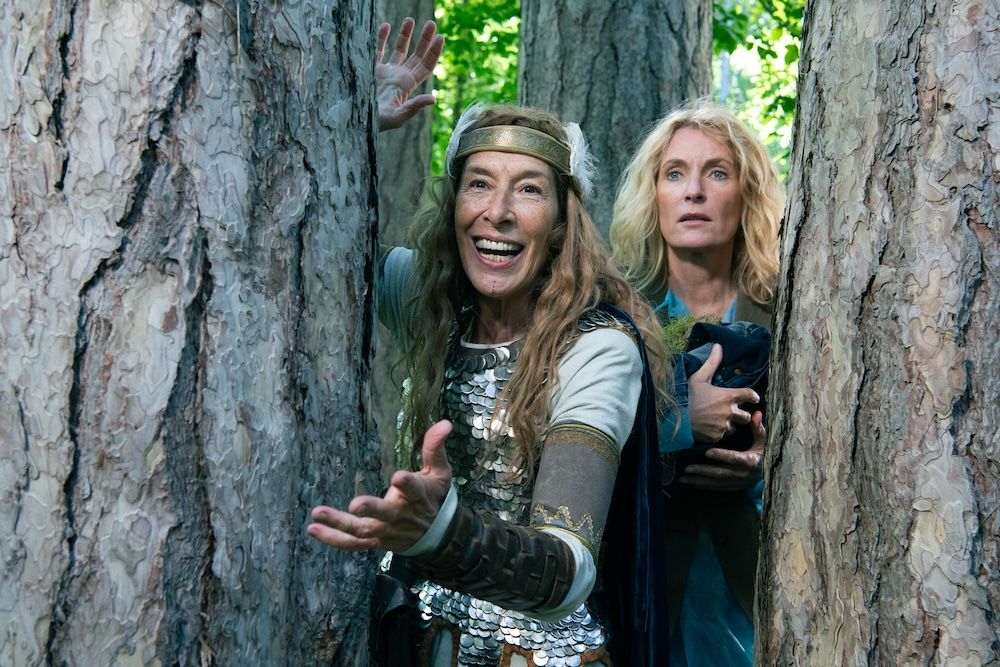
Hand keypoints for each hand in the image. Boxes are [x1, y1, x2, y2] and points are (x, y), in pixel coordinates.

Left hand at [307, 419, 452, 551]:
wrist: (439, 536)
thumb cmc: (435, 497)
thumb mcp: (440, 472)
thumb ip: (435, 448)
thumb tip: (445, 423)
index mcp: (418, 496)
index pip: (413, 489)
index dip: (406, 484)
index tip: (398, 477)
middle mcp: (400, 516)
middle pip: (384, 514)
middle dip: (370, 509)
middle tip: (354, 504)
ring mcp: (386, 531)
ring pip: (362, 530)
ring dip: (339, 524)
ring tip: (317, 513)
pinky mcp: (376, 541)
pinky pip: (353, 544)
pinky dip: (333, 539)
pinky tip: (313, 529)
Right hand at [375, 18, 443, 130]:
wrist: (355, 121)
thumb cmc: (377, 123)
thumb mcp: (398, 117)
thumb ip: (414, 107)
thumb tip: (433, 99)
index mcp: (407, 86)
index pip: (425, 66)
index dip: (433, 53)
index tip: (440, 38)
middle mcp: (399, 77)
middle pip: (416, 55)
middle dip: (424, 40)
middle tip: (432, 23)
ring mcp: (385, 73)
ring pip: (399, 50)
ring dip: (405, 35)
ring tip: (410, 19)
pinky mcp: (370, 70)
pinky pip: (378, 51)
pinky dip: (382, 38)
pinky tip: (386, 25)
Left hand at [681, 411, 764, 490]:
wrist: (769, 475)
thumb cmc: (764, 455)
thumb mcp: (764, 442)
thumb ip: (758, 429)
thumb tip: (756, 414)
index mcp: (750, 461)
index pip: (734, 458)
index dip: (721, 455)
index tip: (706, 452)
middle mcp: (742, 475)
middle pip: (720, 473)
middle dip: (702, 471)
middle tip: (687, 467)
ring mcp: (736, 483)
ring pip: (715, 483)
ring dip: (698, 481)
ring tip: (682, 477)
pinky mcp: (732, 488)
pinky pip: (715, 488)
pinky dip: (702, 486)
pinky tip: (690, 483)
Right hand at [687, 343, 759, 441]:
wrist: (674, 417)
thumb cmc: (687, 396)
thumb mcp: (698, 377)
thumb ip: (712, 363)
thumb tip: (718, 345)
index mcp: (728, 396)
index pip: (749, 395)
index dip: (753, 396)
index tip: (754, 398)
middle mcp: (729, 412)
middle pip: (746, 416)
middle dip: (741, 415)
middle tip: (732, 413)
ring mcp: (724, 426)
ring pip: (734, 428)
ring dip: (729, 425)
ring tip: (718, 422)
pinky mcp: (717, 436)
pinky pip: (722, 436)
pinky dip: (718, 433)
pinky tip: (709, 428)